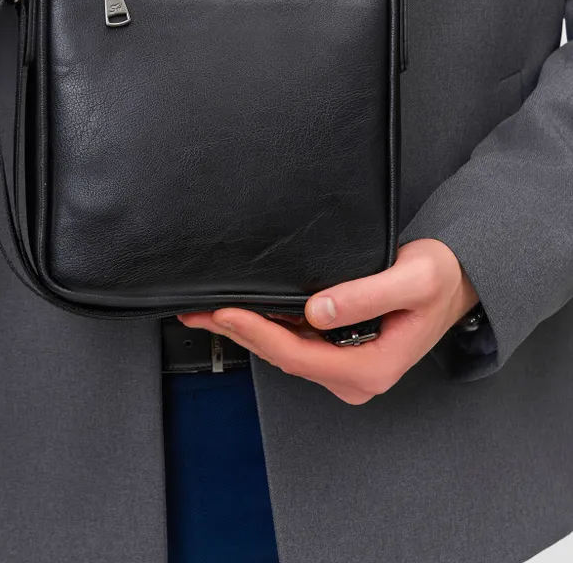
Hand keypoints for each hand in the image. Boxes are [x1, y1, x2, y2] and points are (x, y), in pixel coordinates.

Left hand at [178, 239, 480, 403]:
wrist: (456, 281)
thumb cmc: (439, 279)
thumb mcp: (412, 279)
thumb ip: (365, 295)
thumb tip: (318, 310)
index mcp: (371, 367)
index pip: (298, 354)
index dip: (258, 333)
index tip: (226, 312)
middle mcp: (355, 376)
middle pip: (284, 357)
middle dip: (240, 333)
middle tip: (199, 311)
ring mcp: (346, 366)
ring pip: (286, 351)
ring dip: (248, 331)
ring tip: (209, 311)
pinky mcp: (340, 352)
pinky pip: (296, 343)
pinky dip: (266, 327)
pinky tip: (243, 313)